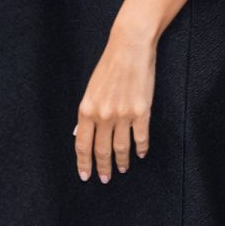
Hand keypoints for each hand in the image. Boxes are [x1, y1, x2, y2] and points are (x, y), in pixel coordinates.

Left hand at [73, 27, 154, 181]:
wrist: (130, 47)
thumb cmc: (109, 65)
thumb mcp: (91, 89)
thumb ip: (88, 114)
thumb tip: (83, 134)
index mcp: (87, 109)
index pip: (82, 145)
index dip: (84, 163)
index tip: (85, 175)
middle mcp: (103, 115)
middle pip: (101, 150)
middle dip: (102, 167)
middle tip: (104, 178)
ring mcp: (123, 115)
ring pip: (121, 147)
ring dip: (121, 161)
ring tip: (122, 169)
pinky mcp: (141, 111)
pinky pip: (140, 137)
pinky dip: (141, 148)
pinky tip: (141, 154)